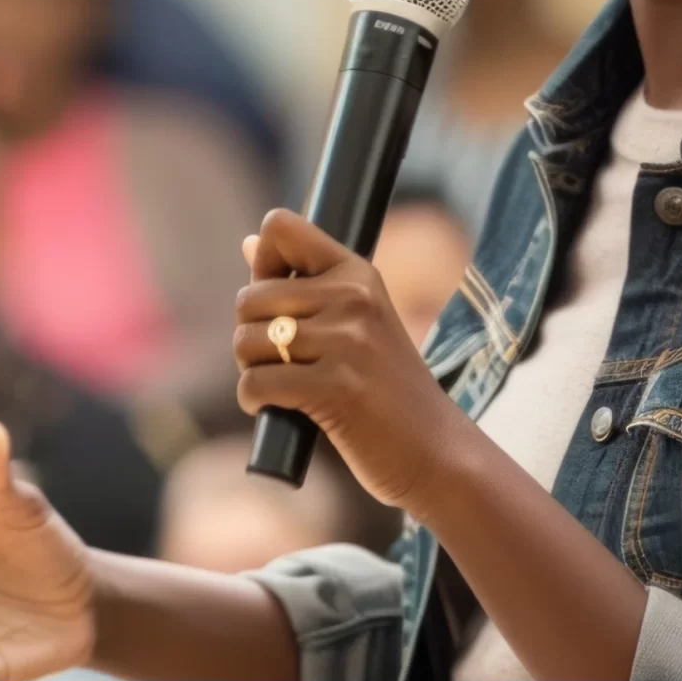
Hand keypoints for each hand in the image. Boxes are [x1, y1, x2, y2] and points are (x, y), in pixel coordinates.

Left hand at [232, 208, 468, 510]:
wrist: (435, 451)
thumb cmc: (386, 390)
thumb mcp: (358, 324)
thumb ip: (304, 285)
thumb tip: (248, 244)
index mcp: (358, 273)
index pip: (281, 228)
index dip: (263, 267)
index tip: (278, 304)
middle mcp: (353, 298)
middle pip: (249, 297)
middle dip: (252, 336)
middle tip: (284, 364)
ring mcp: (346, 341)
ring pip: (246, 341)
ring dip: (252, 370)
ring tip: (286, 387)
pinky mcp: (334, 387)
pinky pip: (254, 383)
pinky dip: (254, 401)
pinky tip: (280, 409)